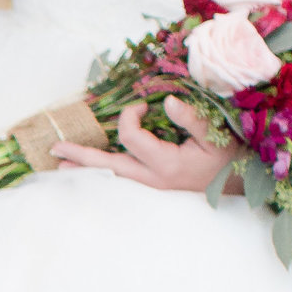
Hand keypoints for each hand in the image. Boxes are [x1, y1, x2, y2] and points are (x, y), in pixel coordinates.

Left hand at [53, 98, 235, 192]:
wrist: (237, 183)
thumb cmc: (228, 156)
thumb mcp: (216, 134)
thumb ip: (193, 119)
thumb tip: (166, 102)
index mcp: (166, 165)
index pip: (131, 138)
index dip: (129, 117)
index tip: (140, 106)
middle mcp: (152, 180)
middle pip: (109, 167)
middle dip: (81, 157)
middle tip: (54, 150)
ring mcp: (149, 188)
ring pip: (111, 178)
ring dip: (86, 169)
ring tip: (61, 166)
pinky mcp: (150, 189)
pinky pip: (120, 181)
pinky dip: (102, 173)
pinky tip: (89, 170)